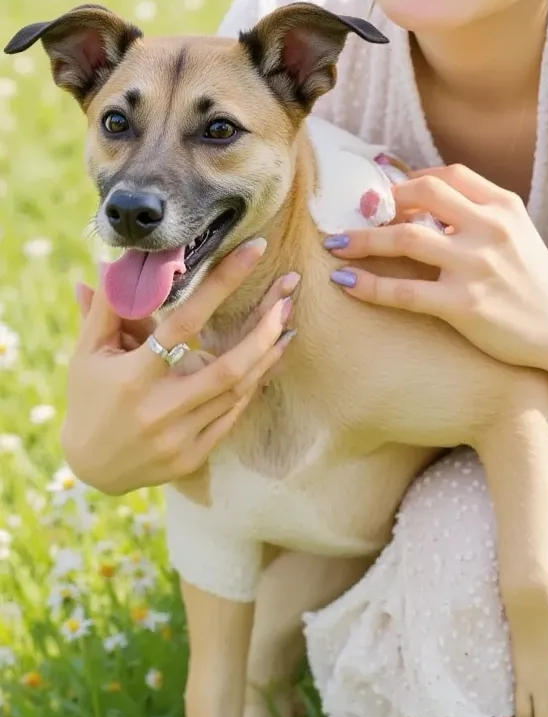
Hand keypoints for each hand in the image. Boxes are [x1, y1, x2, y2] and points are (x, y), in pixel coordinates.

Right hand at [63, 239, 297, 494]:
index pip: (183, 323)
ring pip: (237, 391)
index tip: (253, 250)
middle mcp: (158, 409)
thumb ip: (109, 307)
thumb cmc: (90, 396)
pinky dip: (253, 384)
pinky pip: (233, 415)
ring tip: (286, 321)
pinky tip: (268, 359)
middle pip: (227, 366)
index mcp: (132, 377)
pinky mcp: (193, 457)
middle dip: (263, 329)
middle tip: (288, 294)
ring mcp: (178, 437)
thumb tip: (116, 260)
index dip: (221, 284)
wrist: (90, 466)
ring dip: (267, 354)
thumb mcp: (89, 351)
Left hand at [324, 164, 547, 369]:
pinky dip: (369, 285)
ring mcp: (476, 266)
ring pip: (404, 238)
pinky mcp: (464, 305)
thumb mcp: (519, 233)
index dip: (413, 180)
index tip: (392, 195)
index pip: (450, 175)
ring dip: (362, 239)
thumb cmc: (536, 282)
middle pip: (422, 194)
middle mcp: (490, 229)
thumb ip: (481, 214)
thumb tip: (426, 205)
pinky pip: (403, 291)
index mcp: (504, 207)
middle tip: (361, 214)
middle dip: (383, 201)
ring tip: (336, 244)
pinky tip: (347, 283)